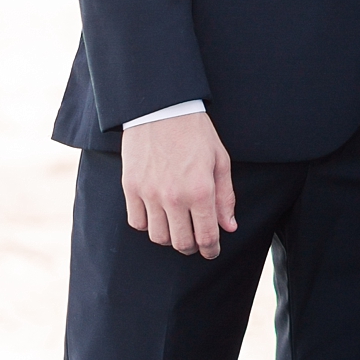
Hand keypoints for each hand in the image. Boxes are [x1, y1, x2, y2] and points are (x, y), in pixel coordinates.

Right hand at [121, 112, 236, 259]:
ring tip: (176, 226)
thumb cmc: (195, 132)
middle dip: (191, 247)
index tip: (211, 251)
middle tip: (195, 241)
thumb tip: (228, 227)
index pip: (206, 237)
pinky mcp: (130, 188)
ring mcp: (150, 194)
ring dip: (169, 237)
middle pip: (181, 243)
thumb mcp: (220, 161)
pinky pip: (137, 222)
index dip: (211, 250)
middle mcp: (174, 197)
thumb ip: (225, 197)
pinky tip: (156, 214)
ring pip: (158, 237)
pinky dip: (147, 224)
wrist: (161, 108)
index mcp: (201, 191)